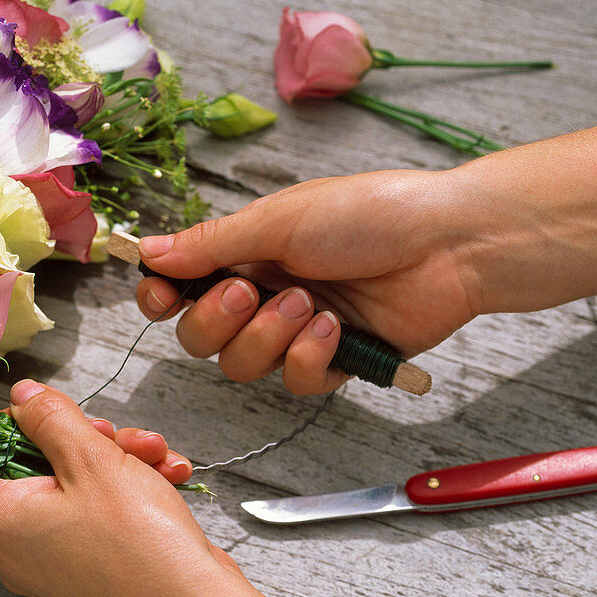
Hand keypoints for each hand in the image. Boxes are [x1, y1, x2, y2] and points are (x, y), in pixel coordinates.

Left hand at [0, 381, 243, 596]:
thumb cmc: (137, 542)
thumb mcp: (90, 458)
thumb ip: (49, 419)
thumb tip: (22, 396)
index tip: (36, 411)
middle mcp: (16, 546)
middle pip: (27, 467)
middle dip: (78, 438)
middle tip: (110, 432)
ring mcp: (54, 560)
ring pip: (71, 484)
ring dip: (114, 458)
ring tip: (153, 454)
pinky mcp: (89, 567)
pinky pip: (95, 512)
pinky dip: (128, 488)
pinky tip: (168, 474)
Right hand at [137, 169, 480, 394]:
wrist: (448, 244)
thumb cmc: (369, 214)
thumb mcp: (279, 220)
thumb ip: (210, 244)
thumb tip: (148, 251)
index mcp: (245, 253)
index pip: (179, 288)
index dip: (161, 298)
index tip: (159, 296)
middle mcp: (263, 294)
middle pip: (199, 338)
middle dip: (216, 320)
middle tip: (250, 292)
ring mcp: (295, 332)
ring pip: (241, 367)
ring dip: (268, 337)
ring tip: (310, 304)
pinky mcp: (332, 362)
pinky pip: (293, 382)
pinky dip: (308, 357)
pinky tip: (335, 329)